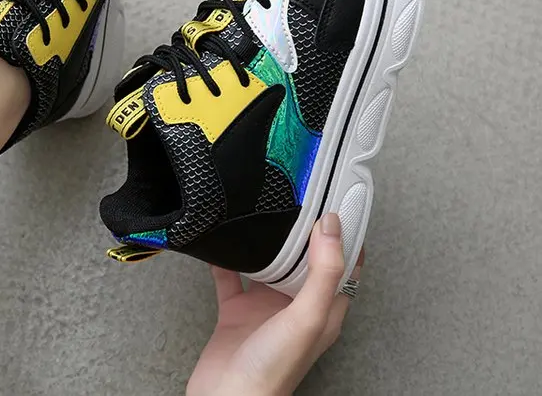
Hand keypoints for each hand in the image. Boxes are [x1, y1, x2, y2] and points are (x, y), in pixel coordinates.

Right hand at [187, 213, 361, 395]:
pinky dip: (227, 260)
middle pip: (306, 261)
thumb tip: (333, 226)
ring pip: (270, 266)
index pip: (344, 265)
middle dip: (305, 231)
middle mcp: (296, 308)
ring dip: (267, 243)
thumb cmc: (270, 373)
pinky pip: (231, 278)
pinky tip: (222, 243)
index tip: (342, 201)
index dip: (347, 235)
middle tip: (303, 196)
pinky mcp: (236, 313)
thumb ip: (323, 273)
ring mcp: (265, 310)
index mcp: (322, 311)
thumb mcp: (306, 318)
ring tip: (265, 213)